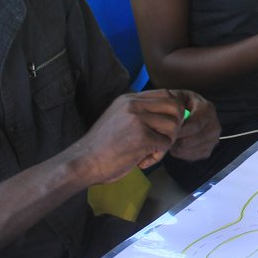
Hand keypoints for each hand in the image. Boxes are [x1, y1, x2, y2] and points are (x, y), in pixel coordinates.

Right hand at [66, 90, 195, 183]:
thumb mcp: (119, 119)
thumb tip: (173, 116)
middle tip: (162, 141)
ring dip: (165, 143)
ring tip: (148, 153)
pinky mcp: (142, 137)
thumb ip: (140, 114)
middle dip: (175, 126)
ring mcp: (138, 119)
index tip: (165, 128)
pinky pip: (165, 145)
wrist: (82, 163)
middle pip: (175, 107)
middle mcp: (133, 104)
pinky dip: (157, 157)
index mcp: (128, 99)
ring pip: (173, 126)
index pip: (166, 95)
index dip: (172, 112)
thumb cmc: (102, 147)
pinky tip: (141, 161)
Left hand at [166, 90, 220, 161]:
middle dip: (175, 139)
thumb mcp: (178, 96)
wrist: (194, 110)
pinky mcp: (208, 151)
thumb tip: (169, 112)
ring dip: (176, 146)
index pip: (194, 125)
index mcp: (208, 109)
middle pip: (190, 140)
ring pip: (189, 150)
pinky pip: (191, 157)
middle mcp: (214, 125)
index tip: (167, 131)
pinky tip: (177, 144)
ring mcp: (213, 140)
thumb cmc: (183, 103)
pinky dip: (181, 153)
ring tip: (172, 138)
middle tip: (166, 135)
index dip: (179, 131)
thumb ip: (173, 101)